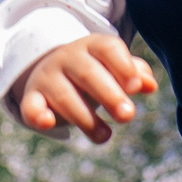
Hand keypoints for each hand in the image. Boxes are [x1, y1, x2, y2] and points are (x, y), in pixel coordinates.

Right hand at [11, 34, 156, 142]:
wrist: (51, 70)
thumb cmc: (94, 71)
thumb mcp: (113, 68)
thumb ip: (134, 73)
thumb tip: (150, 85)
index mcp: (92, 46)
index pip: (108, 49)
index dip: (123, 67)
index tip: (136, 87)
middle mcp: (68, 58)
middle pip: (88, 73)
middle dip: (109, 95)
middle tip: (128, 115)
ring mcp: (48, 77)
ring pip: (65, 96)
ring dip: (86, 118)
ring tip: (105, 135)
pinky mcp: (32, 97)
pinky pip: (31, 106)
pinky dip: (37, 115)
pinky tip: (48, 124)